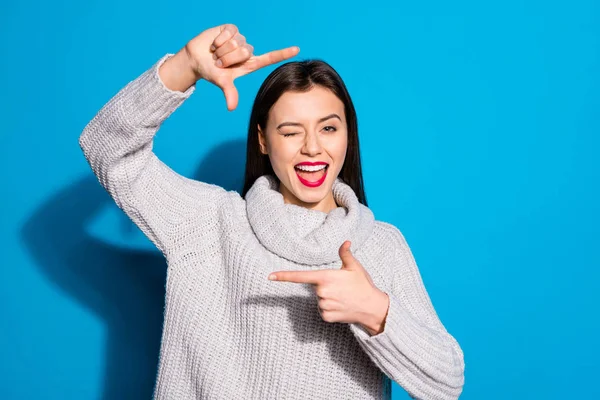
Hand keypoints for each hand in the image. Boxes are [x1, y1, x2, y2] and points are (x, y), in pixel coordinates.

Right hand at [184, 23, 299, 110]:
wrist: (196, 59)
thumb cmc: (211, 72)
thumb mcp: (222, 82)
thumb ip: (229, 92)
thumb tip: (231, 108)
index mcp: (250, 64)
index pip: (269, 58)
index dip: (282, 54)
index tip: (297, 49)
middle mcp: (247, 50)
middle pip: (245, 51)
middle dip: (229, 58)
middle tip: (220, 62)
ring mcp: (239, 39)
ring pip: (236, 43)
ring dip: (222, 50)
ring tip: (216, 53)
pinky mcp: (231, 29)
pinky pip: (229, 33)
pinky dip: (218, 40)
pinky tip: (214, 44)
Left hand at [268, 241, 389, 334]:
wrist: (372, 308)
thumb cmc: (363, 285)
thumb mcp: (354, 267)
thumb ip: (345, 254)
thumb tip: (345, 242)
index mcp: (326, 277)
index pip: (300, 276)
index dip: (283, 276)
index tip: (270, 277)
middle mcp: (321, 292)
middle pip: (315, 288)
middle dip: (326, 287)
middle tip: (342, 288)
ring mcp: (323, 305)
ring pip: (319, 300)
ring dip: (328, 298)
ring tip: (344, 298)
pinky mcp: (325, 317)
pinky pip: (322, 311)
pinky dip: (330, 309)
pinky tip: (342, 307)